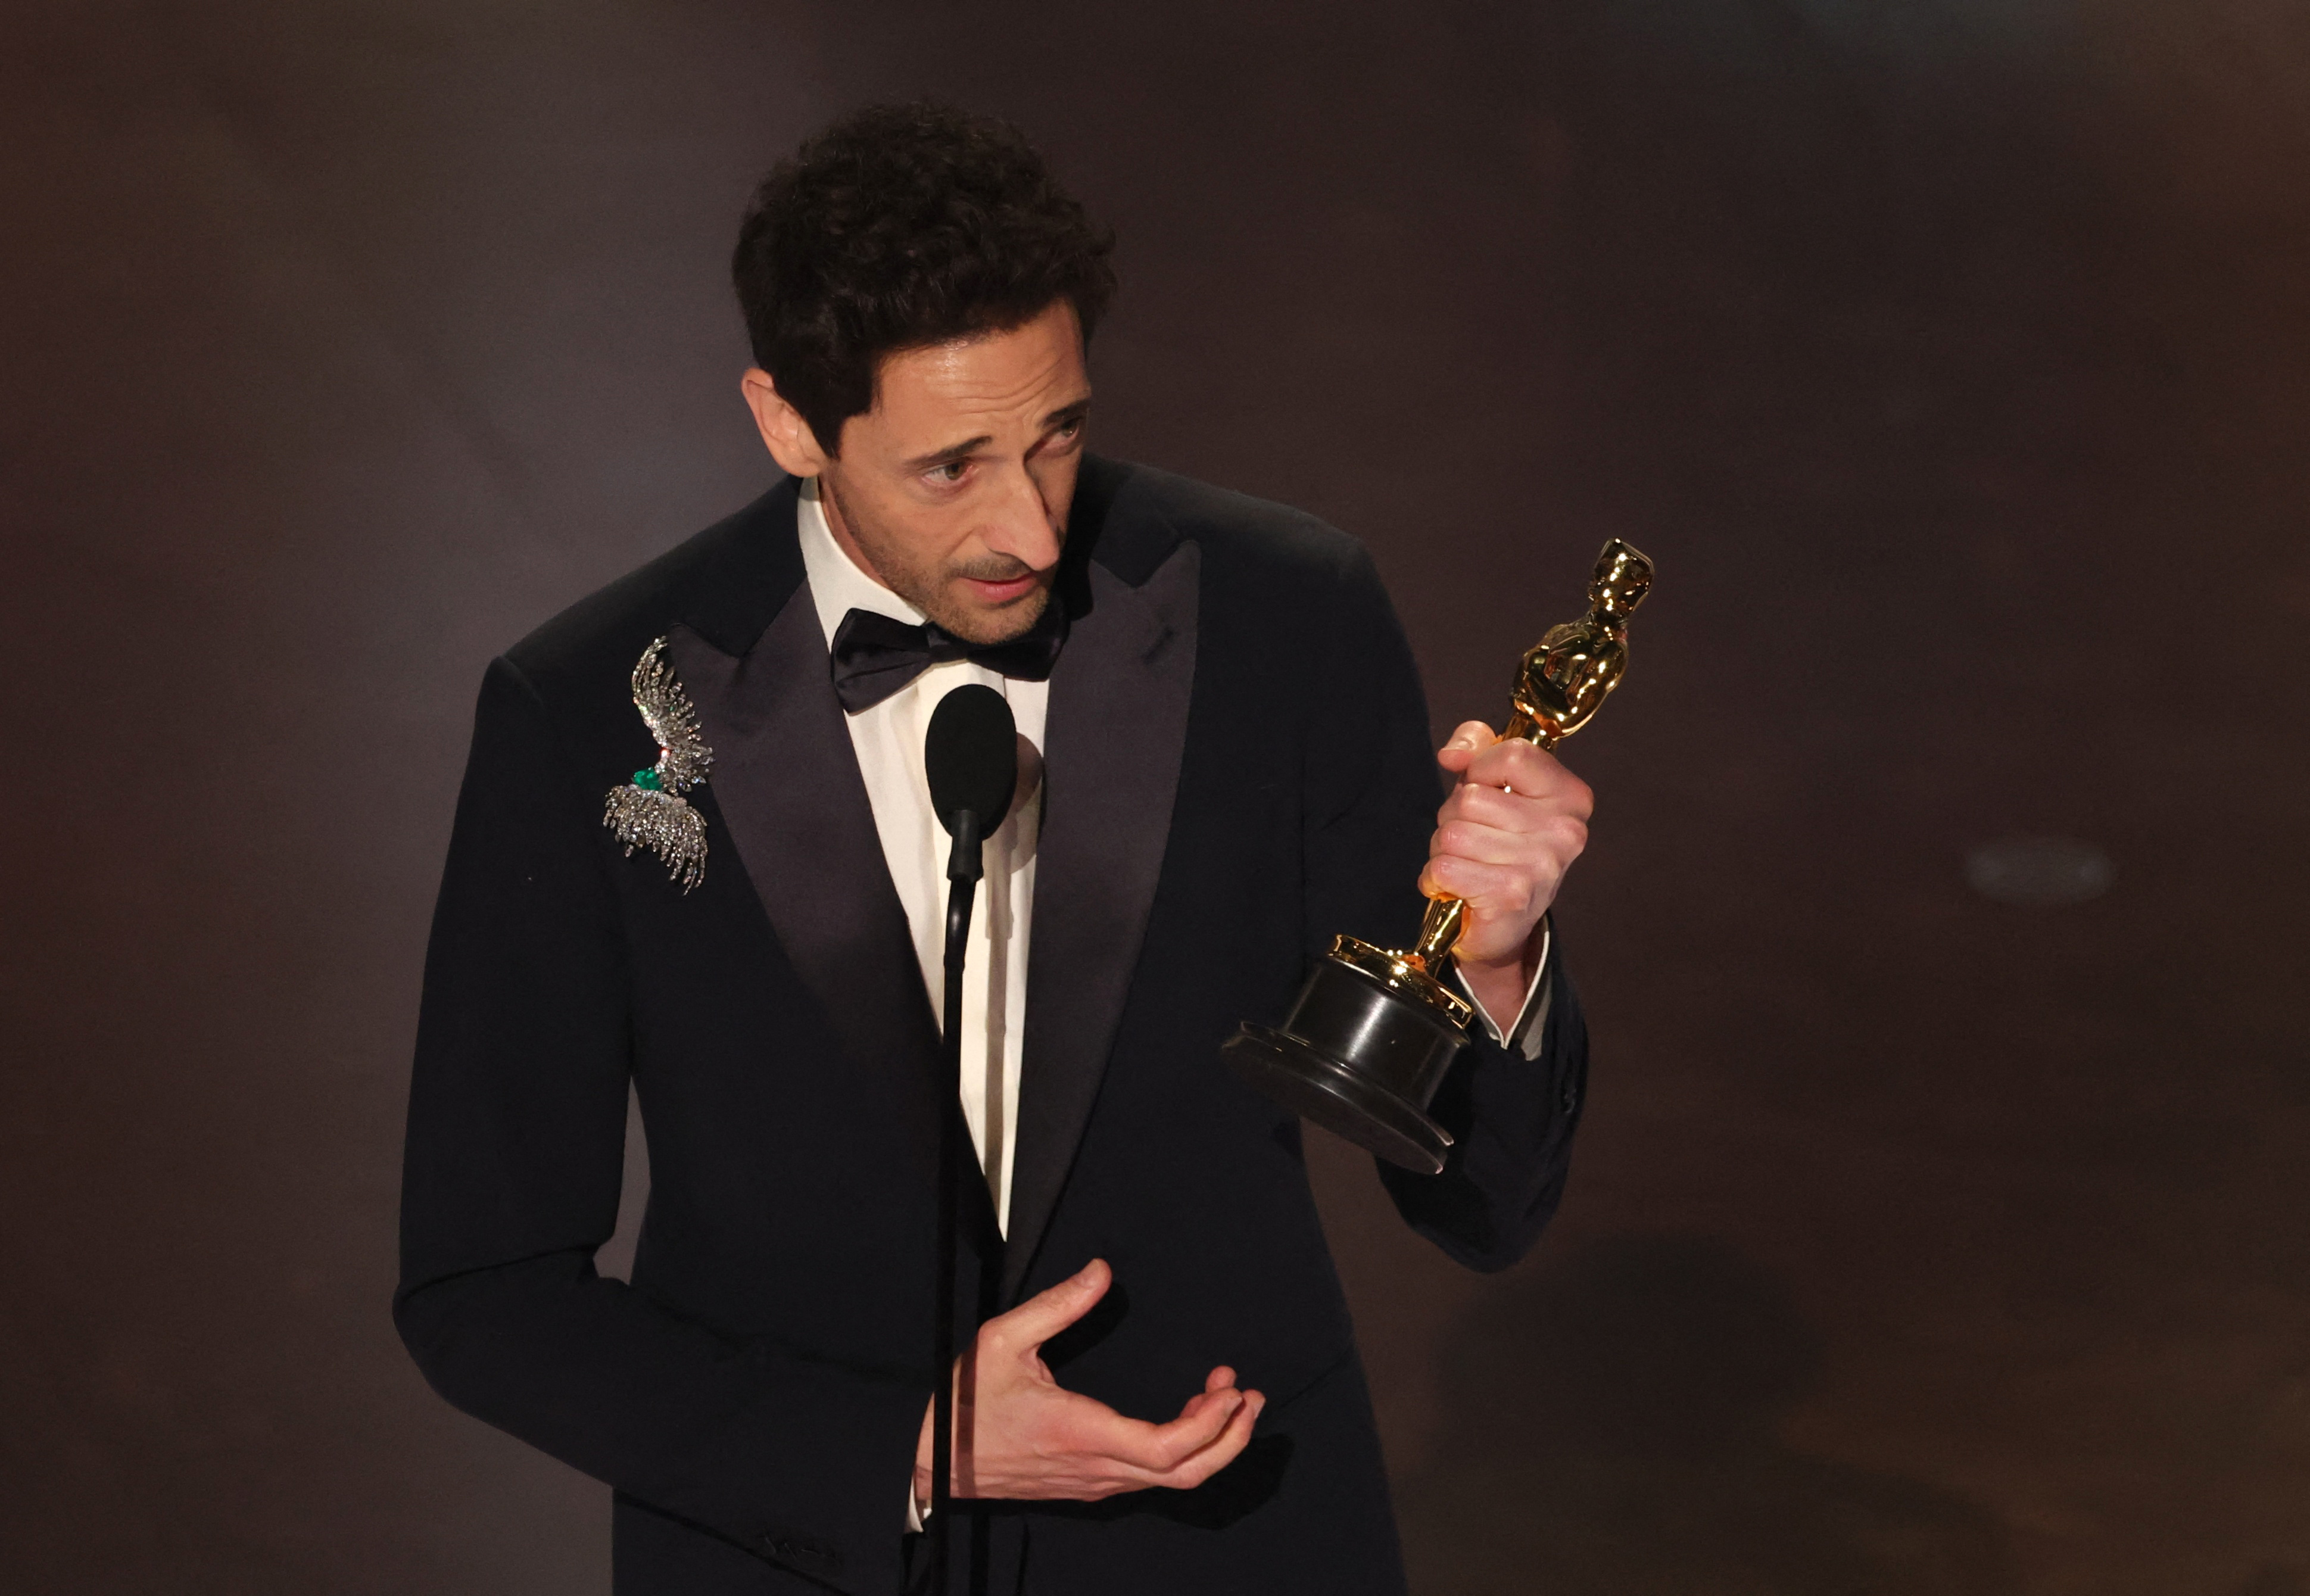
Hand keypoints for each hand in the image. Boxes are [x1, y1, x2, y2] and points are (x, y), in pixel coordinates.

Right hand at [913, 1259, 1263, 1504]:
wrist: (934, 1462)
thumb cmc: (965, 1405)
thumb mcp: (1002, 1341)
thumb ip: (1056, 1305)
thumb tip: (1100, 1272)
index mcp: (1079, 1433)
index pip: (1165, 1448)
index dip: (1209, 1424)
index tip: (1230, 1388)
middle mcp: (1095, 1468)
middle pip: (1185, 1474)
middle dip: (1230, 1437)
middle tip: (1250, 1396)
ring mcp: (1094, 1481)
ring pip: (1172, 1480)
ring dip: (1210, 1442)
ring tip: (1229, 1398)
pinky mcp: (1089, 1483)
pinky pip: (1151, 1477)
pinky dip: (1184, 1451)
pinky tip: (1190, 1418)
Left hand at [1420, 721, 1593, 1020]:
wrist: (1501, 925)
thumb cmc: (1496, 846)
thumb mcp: (1493, 784)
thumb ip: (1477, 746)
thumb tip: (1452, 755)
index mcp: (1570, 796)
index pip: (1513, 753)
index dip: (1481, 769)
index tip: (1485, 790)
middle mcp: (1565, 830)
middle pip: (1472, 798)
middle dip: (1455, 818)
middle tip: (1475, 842)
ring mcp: (1541, 865)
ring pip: (1453, 833)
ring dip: (1444, 850)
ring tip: (1468, 865)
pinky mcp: (1511, 895)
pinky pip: (1444, 866)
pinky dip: (1436, 878)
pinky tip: (1457, 887)